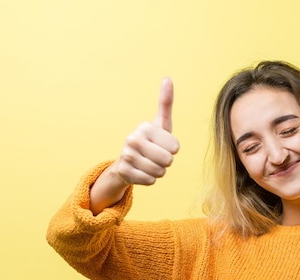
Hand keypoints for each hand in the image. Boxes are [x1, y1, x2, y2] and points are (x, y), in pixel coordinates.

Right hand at [89, 78, 178, 213]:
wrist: (128, 161)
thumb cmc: (151, 141)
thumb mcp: (161, 123)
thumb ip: (165, 102)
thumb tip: (167, 78)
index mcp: (145, 127)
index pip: (175, 147)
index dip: (173, 150)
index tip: (162, 145)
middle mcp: (133, 139)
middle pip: (168, 161)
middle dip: (166, 162)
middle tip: (156, 156)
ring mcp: (126, 156)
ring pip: (159, 172)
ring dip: (158, 171)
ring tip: (149, 163)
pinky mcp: (124, 171)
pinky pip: (150, 181)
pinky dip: (149, 179)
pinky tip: (141, 171)